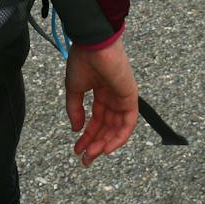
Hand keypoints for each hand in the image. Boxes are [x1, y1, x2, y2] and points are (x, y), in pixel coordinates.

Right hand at [64, 36, 138, 166]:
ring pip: (117, 127)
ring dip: (105, 143)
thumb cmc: (83, 60)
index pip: (97, 120)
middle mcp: (113, 97)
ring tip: (92, 155)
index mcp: (101, 92)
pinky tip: (107, 147)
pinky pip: (128, 122)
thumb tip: (76, 129)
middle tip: (85, 159)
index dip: (87, 135)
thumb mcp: (74, 88)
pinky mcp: (130, 96)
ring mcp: (123, 97)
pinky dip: (120, 136)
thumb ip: (75, 110)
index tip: (78, 150)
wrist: (93, 44)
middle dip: (96, 144)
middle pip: (107, 126)